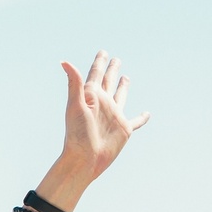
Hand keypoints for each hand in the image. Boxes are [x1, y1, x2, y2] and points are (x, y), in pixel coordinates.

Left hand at [59, 50, 149, 182]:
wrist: (83, 160)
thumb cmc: (77, 135)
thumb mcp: (76, 106)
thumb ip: (74, 83)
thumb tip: (65, 61)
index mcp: (91, 97)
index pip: (95, 75)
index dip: (99, 63)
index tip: (103, 52)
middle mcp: (103, 105)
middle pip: (108, 82)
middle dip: (111, 70)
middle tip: (115, 59)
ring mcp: (114, 116)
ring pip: (120, 97)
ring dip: (123, 87)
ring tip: (125, 77)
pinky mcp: (123, 129)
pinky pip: (136, 121)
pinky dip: (142, 117)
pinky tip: (147, 113)